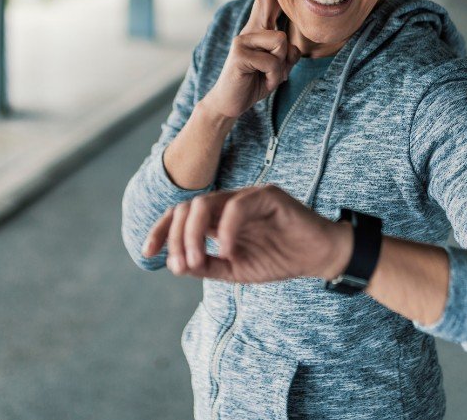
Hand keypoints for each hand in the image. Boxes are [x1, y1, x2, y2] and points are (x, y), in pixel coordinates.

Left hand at [140, 184, 352, 283]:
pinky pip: (237, 207)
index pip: (180, 214)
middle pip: (187, 207)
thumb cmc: (279, 259)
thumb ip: (207, 266)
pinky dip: (226, 230)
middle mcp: (228, 201)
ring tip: (197, 262)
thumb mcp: (235, 271)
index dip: (161, 230)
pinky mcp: (268, 195)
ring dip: (194, 235)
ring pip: (206, 203)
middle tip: (182, 266)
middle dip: (177, 237)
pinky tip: (228, 252)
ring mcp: (247, 196)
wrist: (318, 257)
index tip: (148, 253)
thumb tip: (175, 265)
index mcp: (218, 216)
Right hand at [198, 0, 300, 121]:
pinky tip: (261, 82)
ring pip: (281, 43)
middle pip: (268, 4)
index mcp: (259, 30)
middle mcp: (250, 30)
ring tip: (268, 76)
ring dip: (281, 67)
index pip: (265, 2)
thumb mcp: (277, 68)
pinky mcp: (239, 54)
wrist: (230, 103)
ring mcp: (242, 40)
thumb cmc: (254, 83)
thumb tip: (292, 46)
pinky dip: (273, 78)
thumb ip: (287, 55)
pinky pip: (272, 62)